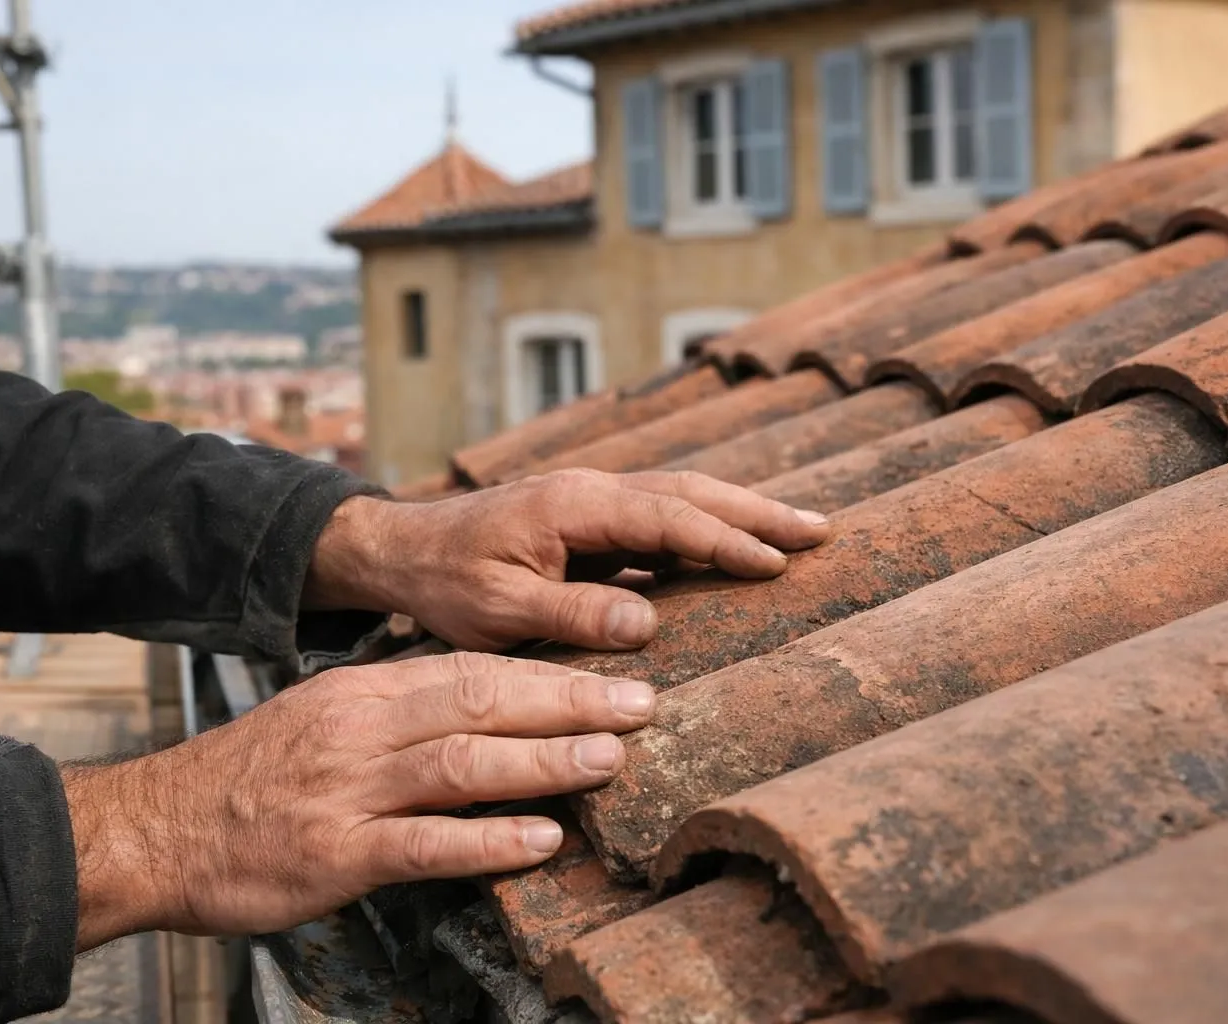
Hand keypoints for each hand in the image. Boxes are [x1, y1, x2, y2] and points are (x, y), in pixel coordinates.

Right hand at [62, 652, 654, 949]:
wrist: (157, 828)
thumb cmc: (255, 775)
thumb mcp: (328, 718)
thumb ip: (405, 711)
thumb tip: (491, 708)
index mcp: (367, 691)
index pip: (475, 668)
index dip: (552, 673)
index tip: (616, 673)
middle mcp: (364, 730)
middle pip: (483, 702)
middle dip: (569, 703)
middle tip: (643, 705)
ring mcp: (350, 792)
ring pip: (463, 765)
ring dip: (544, 762)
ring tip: (611, 761)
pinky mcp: (335, 855)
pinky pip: (425, 845)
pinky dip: (488, 842)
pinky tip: (542, 840)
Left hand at [304, 468, 829, 650]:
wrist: (405, 550)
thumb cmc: (448, 580)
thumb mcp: (500, 608)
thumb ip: (572, 614)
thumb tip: (649, 622)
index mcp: (575, 506)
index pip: (668, 519)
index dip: (725, 540)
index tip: (777, 561)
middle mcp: (593, 492)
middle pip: (692, 494)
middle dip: (758, 512)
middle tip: (822, 531)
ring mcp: (595, 502)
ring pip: (682, 501)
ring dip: (740, 513)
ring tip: (799, 533)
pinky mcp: (592, 522)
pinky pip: (662, 521)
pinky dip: (705, 530)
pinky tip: (734, 551)